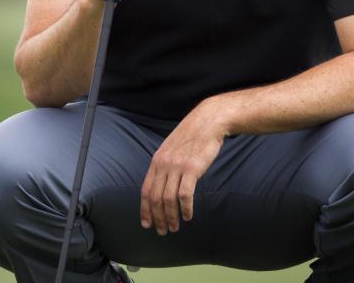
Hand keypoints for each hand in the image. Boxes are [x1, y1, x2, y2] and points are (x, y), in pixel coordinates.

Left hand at [140, 99, 228, 234]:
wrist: (208, 121)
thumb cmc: (193, 135)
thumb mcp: (171, 147)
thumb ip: (165, 164)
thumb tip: (162, 183)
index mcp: (157, 160)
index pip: (146, 190)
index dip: (145, 209)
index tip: (146, 223)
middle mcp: (164, 164)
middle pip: (156, 198)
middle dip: (157, 218)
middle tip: (162, 231)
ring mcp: (177, 166)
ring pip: (169, 199)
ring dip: (171, 217)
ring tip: (175, 227)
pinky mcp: (192, 168)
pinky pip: (185, 195)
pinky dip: (185, 209)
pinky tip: (188, 216)